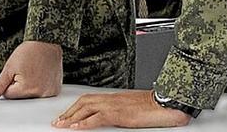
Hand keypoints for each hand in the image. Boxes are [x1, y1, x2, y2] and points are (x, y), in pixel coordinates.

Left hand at [0, 41, 62, 99]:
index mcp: (27, 89)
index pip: (9, 95)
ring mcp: (49, 93)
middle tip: (26, 71)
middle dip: (20, 86)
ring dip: (30, 86)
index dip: (9, 82)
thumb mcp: (9, 67)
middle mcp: (40, 94)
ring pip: (31, 95)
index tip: (16, 72)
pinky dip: (40, 86)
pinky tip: (42, 74)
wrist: (46, 42)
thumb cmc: (30, 51)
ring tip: (34, 72)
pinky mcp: (55, 90)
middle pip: (21, 97)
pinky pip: (42, 93)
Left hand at [53, 90, 191, 128]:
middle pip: (83, 102)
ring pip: (86, 108)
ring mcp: (115, 105)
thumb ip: (121, 112)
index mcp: (114, 98)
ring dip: (71, 117)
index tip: (66, 115)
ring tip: (61, 125)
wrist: (168, 102)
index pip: (89, 99)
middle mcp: (112, 99)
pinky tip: (76, 128)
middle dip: (69, 112)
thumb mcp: (133, 110)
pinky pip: (98, 118)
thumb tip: (114, 119)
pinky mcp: (120, 114)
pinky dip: (85, 123)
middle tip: (58, 122)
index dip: (75, 107)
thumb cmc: (155, 106)